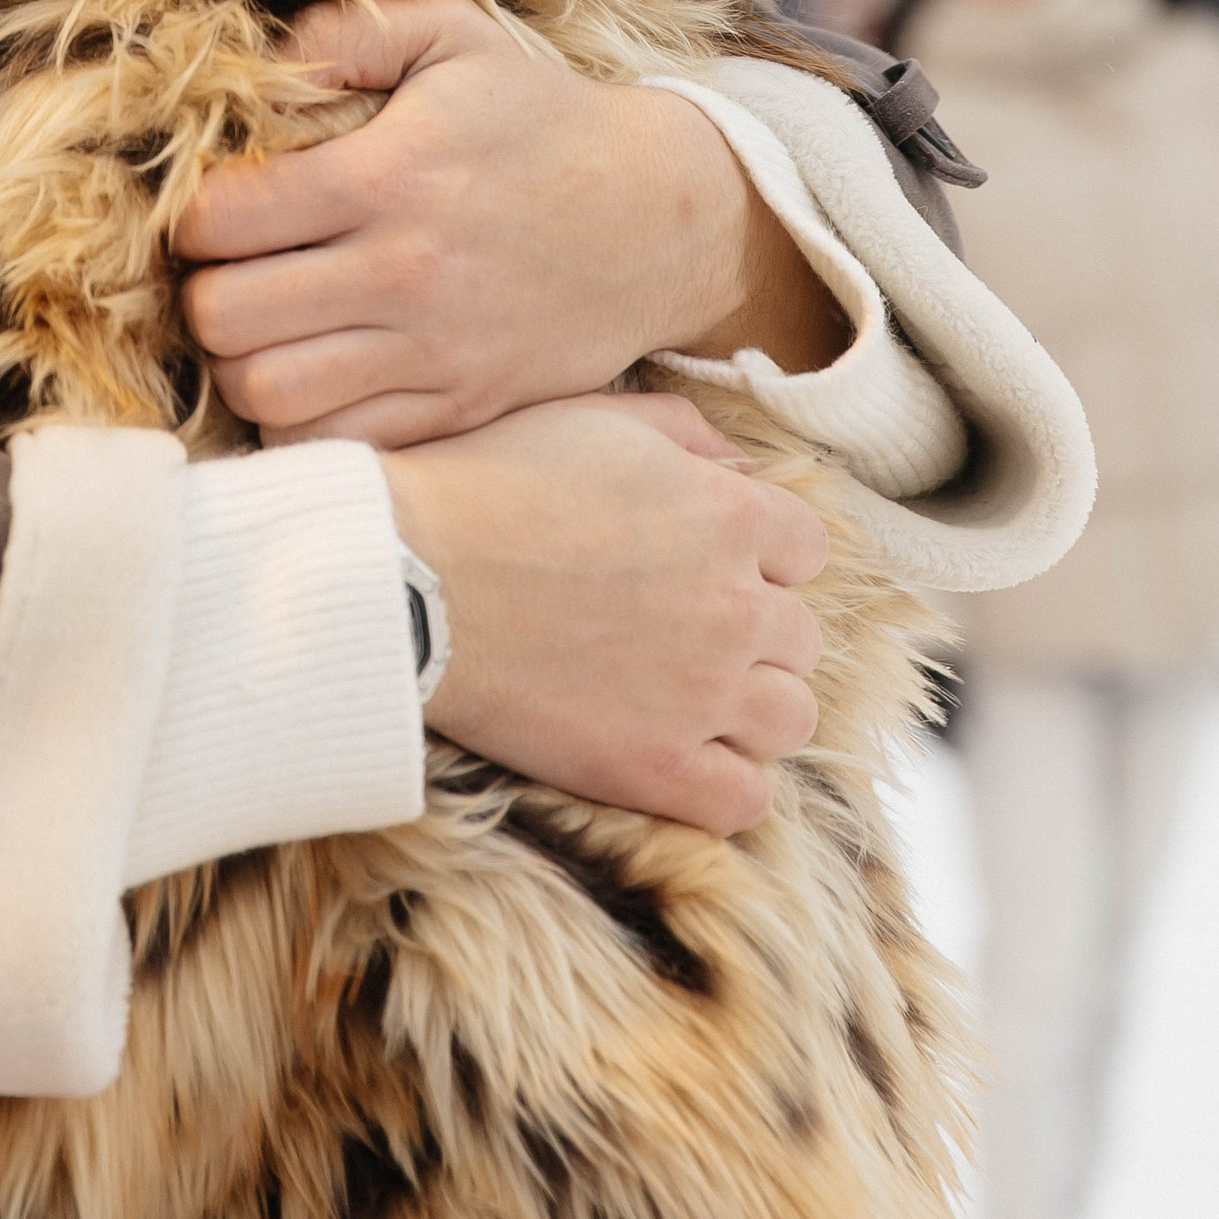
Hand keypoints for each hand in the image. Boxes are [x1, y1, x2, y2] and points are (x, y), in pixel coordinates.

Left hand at [174, 0, 844, 445]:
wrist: (661, 221)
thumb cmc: (541, 120)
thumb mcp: (457, 36)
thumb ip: (350, 30)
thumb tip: (265, 59)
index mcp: (390, 176)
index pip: (224, 218)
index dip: (191, 212)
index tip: (216, 205)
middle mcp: (404, 273)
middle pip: (226, 318)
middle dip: (203, 291)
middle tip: (229, 270)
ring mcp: (432, 354)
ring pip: (268, 393)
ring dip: (243, 361)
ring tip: (264, 325)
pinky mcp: (458, 410)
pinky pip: (337, 444)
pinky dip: (302, 418)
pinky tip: (311, 371)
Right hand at [383, 391, 827, 831]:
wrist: (412, 578)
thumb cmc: (491, 484)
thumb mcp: (597, 419)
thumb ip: (687, 433)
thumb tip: (742, 467)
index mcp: (731, 517)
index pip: (805, 548)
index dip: (761, 553)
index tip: (709, 561)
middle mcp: (737, 607)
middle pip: (800, 636)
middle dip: (755, 630)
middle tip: (684, 627)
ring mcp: (704, 694)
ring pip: (790, 718)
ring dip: (753, 706)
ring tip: (690, 695)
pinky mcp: (659, 768)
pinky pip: (746, 800)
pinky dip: (725, 781)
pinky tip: (682, 755)